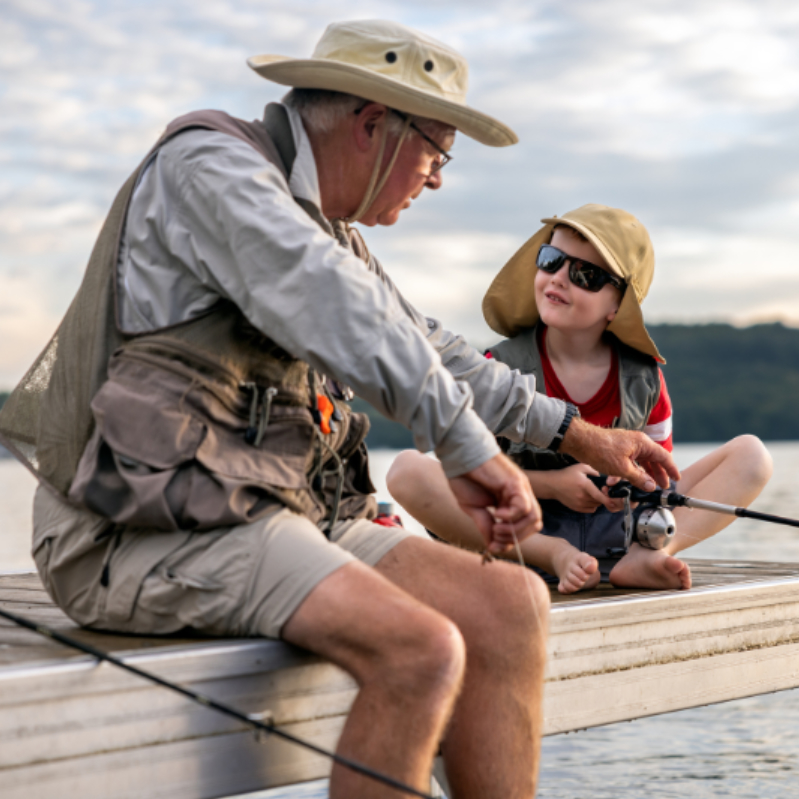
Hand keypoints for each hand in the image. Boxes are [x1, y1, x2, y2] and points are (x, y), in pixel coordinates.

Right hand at [448, 453, 541, 554]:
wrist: (458, 456)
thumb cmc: (464, 478)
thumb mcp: (474, 508)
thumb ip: (485, 525)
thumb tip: (492, 546)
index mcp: (512, 501)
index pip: (525, 526)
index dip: (512, 540)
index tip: (493, 546)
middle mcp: (520, 494)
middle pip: (534, 524)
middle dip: (515, 538)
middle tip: (495, 537)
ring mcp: (520, 488)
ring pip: (534, 517)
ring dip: (514, 530)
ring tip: (495, 527)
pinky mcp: (515, 482)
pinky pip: (523, 506)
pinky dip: (511, 516)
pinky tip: (496, 514)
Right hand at [544, 464, 625, 513]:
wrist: (552, 485)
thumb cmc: (566, 474)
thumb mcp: (580, 467)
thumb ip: (593, 470)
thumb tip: (602, 476)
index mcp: (584, 485)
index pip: (598, 495)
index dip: (607, 500)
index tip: (614, 502)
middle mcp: (582, 496)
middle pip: (599, 501)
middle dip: (603, 497)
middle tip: (601, 490)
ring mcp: (579, 503)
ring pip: (595, 506)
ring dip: (598, 501)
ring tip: (594, 494)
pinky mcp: (576, 508)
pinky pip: (590, 510)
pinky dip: (593, 506)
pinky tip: (589, 499)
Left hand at [560, 419, 679, 490]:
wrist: (580, 442)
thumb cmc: (600, 449)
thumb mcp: (622, 469)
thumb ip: (639, 478)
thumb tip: (651, 486)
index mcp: (643, 443)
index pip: (664, 456)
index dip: (671, 469)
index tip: (676, 478)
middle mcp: (637, 442)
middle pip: (653, 460)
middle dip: (657, 474)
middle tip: (661, 486)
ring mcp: (627, 445)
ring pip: (640, 462)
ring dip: (641, 475)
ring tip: (643, 487)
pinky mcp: (618, 450)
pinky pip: (628, 462)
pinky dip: (627, 473)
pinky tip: (618, 483)